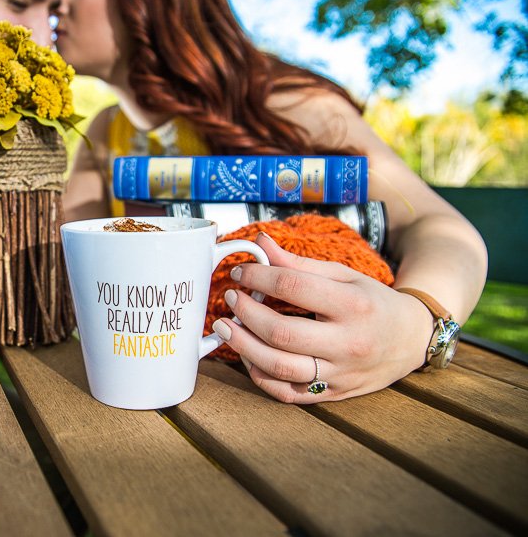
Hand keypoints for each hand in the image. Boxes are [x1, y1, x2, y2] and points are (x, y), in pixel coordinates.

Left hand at [212, 233, 434, 402]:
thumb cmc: (372, 302)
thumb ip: (299, 263)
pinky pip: (287, 393)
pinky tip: (247, 355)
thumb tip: (259, 243)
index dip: (259, 276)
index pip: (294, 286)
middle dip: (247, 313)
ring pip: (280, 368)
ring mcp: (340, 374)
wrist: (411, 339)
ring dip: (244, 347)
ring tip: (226, 328)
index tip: (240, 273)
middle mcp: (348, 343)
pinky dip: (260, 375)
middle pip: (282, 333)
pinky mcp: (334, 395)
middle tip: (230, 299)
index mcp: (353, 305)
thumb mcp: (343, 276)